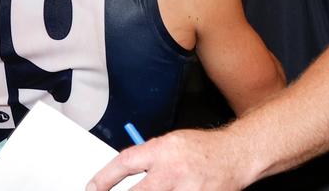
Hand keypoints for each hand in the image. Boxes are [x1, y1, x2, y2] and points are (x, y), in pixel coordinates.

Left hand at [87, 128, 246, 190]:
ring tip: (153, 190)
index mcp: (162, 150)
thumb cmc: (203, 148)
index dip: (104, 178)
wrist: (236, 155)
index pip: (125, 163)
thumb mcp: (172, 142)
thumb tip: (124, 171)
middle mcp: (172, 171)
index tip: (92, 188)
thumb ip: (149, 157)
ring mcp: (186, 190)